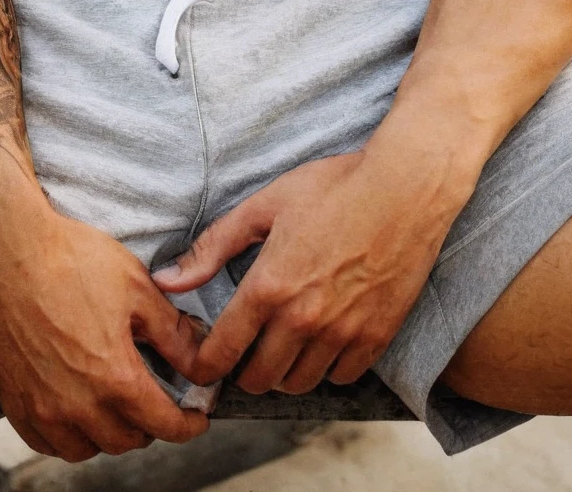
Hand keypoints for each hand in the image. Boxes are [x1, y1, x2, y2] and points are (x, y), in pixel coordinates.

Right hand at [0, 196, 209, 461]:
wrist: (10, 252)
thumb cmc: (74, 261)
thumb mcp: (137, 287)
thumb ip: (173, 333)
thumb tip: (201, 362)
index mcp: (115, 378)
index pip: (163, 425)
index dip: (187, 426)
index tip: (196, 420)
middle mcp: (79, 405)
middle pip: (125, 441)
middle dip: (148, 426)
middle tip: (155, 402)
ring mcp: (42, 408)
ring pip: (86, 449)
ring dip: (107, 435)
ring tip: (115, 407)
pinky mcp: (14, 403)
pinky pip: (47, 443)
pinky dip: (67, 436)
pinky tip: (76, 411)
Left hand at [153, 150, 448, 396]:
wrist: (406, 187)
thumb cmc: (334, 187)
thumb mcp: (266, 204)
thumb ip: (213, 247)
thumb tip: (166, 279)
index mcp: (268, 286)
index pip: (221, 354)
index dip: (202, 367)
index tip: (201, 364)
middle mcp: (302, 319)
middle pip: (257, 380)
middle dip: (243, 369)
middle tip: (246, 347)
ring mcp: (342, 333)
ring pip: (299, 384)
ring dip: (285, 370)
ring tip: (285, 342)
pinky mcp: (376, 337)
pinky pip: (342, 377)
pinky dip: (328, 367)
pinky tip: (324, 338)